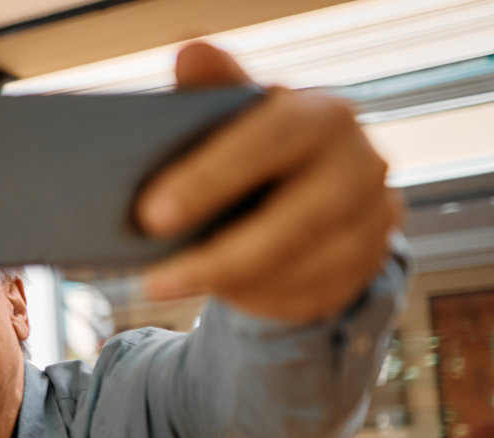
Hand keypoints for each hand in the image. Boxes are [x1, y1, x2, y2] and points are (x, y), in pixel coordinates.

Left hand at [137, 42, 400, 322]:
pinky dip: (257, 298)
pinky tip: (216, 294)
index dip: (211, 179)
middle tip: (153, 280)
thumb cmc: (257, 145)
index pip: (271, 141)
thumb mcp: (235, 115)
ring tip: (169, 286)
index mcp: (322, 115)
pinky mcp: (369, 262)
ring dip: (231, 284)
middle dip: (219, 255)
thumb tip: (191, 52)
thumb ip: (213, 88)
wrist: (314, 186)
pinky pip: (311, 293)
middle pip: (295, 221)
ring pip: (301, 267)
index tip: (151, 216)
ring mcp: (374, 217)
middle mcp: (361, 165)